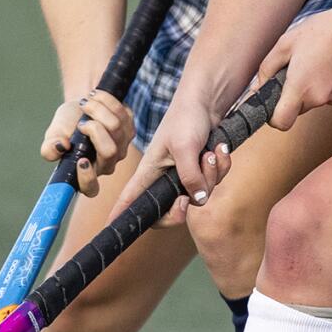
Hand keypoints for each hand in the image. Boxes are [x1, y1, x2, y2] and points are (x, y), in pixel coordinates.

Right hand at [40, 89, 135, 196]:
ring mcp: (121, 148)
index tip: (81, 160)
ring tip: (85, 102)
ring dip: (98, 110)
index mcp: (86, 172)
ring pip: (116, 128)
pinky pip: (122, 114)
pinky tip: (96, 98)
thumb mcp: (54, 134)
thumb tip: (60, 148)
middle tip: (81, 120)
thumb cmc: (66, 125)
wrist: (79, 106)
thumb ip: (50, 147)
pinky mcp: (130, 129)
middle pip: (109, 151)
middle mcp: (107, 164)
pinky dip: (106, 101)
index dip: (87, 177)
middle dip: (94, 129)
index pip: (91, 188)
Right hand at [113, 95, 231, 225]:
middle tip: (189, 199)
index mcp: (149, 172)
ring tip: (210, 152)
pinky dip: (220, 167)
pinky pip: (214, 182)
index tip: (110, 229)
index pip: (130, 199)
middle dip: (187, 205)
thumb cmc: (186, 118)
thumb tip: (198, 200)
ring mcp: (183, 176)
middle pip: (170, 212)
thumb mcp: (186, 147)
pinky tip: (219, 150)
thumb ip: (190, 176)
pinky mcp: (200, 171)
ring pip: (199, 195)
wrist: (207, 102)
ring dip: (211, 175)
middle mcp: (163, 178)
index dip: (120, 216)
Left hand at [257, 3, 331, 132]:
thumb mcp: (285, 44)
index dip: (272, 117)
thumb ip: (267, 69)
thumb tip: (258, 87)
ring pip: (311, 101)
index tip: (271, 102)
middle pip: (295, 110)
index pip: (281, 122)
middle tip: (293, 69)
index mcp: (299, 89)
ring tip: (312, 61)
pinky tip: (326, 62)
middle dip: (290, 95)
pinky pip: (325, 94)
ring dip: (306, 87)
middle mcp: (317, 99)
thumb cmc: (323, 31)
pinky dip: (322, 83)